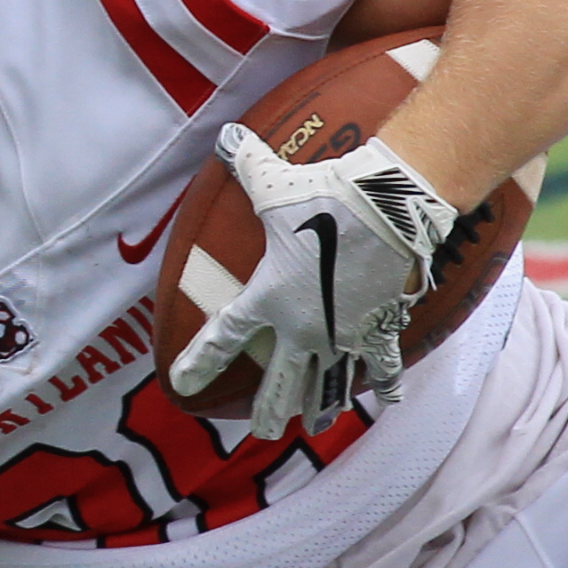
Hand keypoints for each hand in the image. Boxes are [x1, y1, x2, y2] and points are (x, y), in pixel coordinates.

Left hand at [165, 125, 460, 431]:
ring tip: (314, 425)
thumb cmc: (323, 197)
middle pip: (278, 384)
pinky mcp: (379, 330)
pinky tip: (385, 401)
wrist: (384, 210)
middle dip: (267, 411)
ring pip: (327, 386)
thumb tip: (226, 135)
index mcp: (267, 300)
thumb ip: (246, 163)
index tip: (181, 383)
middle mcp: (301, 328)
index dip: (199, 362)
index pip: (222, 338)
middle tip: (259, 431)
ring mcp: (341, 335)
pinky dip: (384, 384)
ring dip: (319, 408)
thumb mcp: (274, 182)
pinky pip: (380, 367)